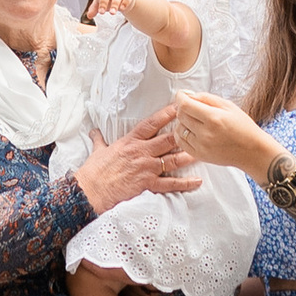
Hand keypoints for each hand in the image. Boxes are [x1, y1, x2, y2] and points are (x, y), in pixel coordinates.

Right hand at [74, 119, 201, 216]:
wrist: (91, 190)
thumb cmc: (94, 171)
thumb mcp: (98, 151)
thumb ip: (100, 140)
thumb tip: (94, 131)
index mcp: (130, 141)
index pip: (151, 124)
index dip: (166, 114)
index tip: (178, 106)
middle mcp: (141, 152)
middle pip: (167, 139)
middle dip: (184, 132)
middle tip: (198, 125)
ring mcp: (146, 168)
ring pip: (173, 160)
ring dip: (189, 155)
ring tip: (204, 151)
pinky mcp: (148, 184)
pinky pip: (170, 184)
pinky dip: (185, 183)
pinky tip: (197, 181)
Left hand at [170, 91, 270, 172]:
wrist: (252, 151)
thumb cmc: (243, 127)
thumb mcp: (229, 106)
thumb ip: (207, 98)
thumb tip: (189, 95)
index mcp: (214, 118)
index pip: (185, 105)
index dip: (181, 97)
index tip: (182, 95)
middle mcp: (205, 133)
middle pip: (181, 115)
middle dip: (183, 107)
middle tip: (192, 106)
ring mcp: (201, 146)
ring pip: (179, 128)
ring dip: (183, 121)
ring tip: (194, 120)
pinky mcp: (199, 155)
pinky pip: (181, 142)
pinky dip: (182, 134)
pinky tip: (191, 130)